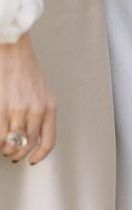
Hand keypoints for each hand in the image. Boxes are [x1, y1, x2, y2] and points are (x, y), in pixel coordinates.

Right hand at [0, 35, 56, 163]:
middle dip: (17, 152)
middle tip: (11, 152)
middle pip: (27, 145)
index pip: (48, 141)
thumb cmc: (26, 68)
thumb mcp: (43, 92)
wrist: (13, 50)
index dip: (39, 155)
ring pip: (11, 142)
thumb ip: (42, 113)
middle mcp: (36, 110)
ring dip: (4, 148)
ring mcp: (18, 109)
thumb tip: (34, 136)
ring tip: (2, 144)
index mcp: (49, 107)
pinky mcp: (1, 107)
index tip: (32, 160)